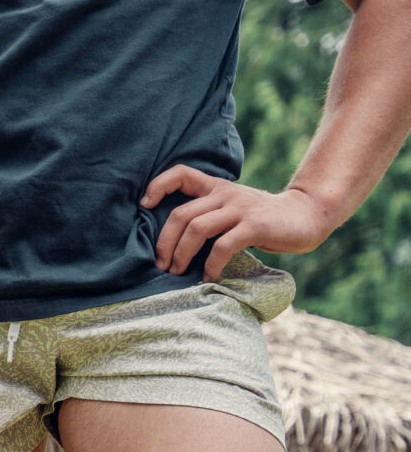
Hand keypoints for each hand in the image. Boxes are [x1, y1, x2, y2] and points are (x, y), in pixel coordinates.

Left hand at [142, 165, 335, 280]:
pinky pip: (222, 246)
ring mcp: (240, 209)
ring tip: (177, 273)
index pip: (182, 174)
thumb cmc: (263, 220)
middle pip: (180, 215)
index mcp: (217, 188)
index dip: (159, 185)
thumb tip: (172, 244)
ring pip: (196, 229)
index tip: (144, 204)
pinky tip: (208, 278)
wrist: (307, 215)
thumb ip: (209, 216)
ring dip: (181, 255)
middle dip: (164, 243)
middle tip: (160, 265)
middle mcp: (226, 195)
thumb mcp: (232, 209)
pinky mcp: (255, 226)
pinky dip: (211, 265)